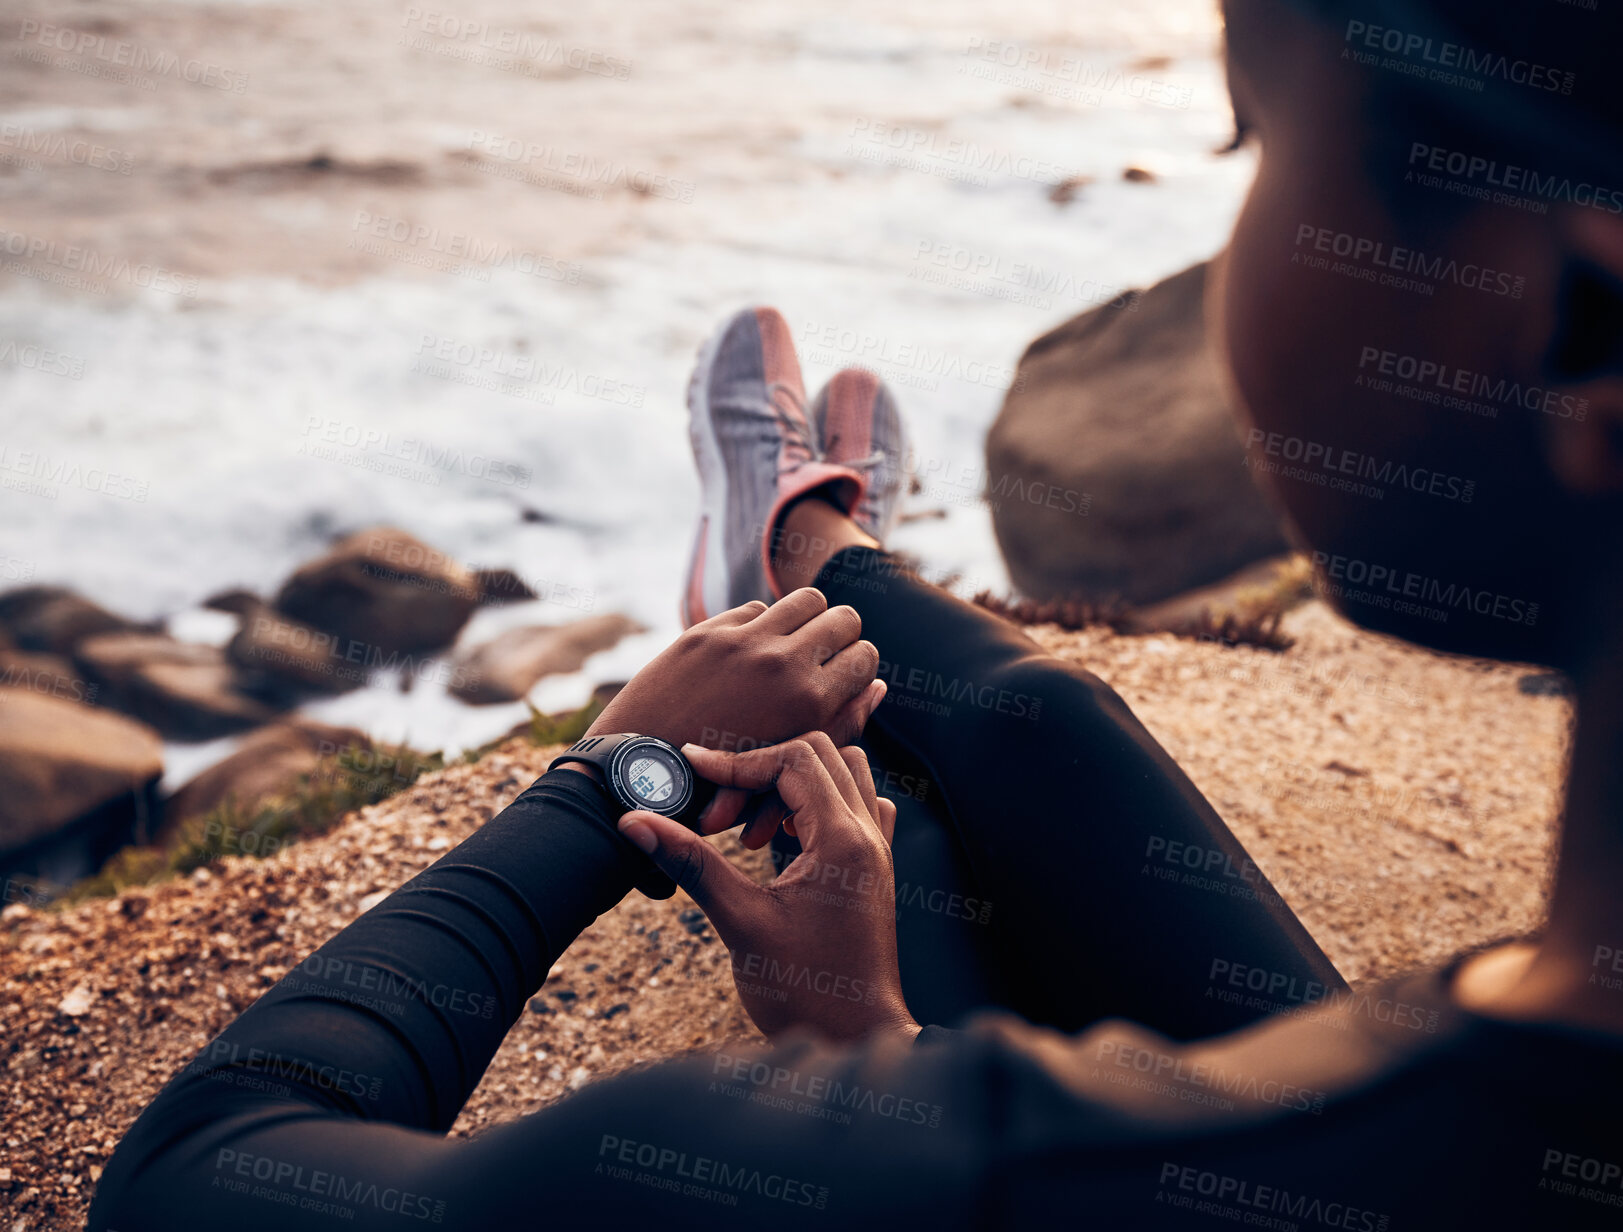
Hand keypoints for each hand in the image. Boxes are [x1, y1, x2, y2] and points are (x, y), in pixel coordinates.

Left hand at [584, 588, 880, 798]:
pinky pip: (755, 610)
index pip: (866, 656)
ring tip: (799, 642)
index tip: (848, 676)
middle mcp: (781, 662)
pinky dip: (762, 626)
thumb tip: (880, 686)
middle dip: (843, 636)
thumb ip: (843, 722)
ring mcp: (742, 642)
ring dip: (808, 620)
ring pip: (806, 599)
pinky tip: (752, 651)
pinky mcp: (707, 632)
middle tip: (830, 654)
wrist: (644, 776)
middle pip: (844, 618)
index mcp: (809, 702)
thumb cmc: (725, 786)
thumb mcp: (792, 761)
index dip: (860, 667)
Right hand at [617, 734, 919, 1044]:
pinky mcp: (872, 869)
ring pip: (840, 774)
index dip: (736, 763)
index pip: (793, 761)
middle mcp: (868, 835)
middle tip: (717, 820)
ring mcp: (876, 850)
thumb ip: (691, 862)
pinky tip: (778, 843)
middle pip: (818, 755)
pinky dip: (814, 805)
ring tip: (745, 835)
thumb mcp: (740, 922)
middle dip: (758, 774)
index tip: (693, 771)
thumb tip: (636, 823)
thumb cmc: (805, 992)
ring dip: (788, 786)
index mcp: (843, 840)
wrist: (856, 1038)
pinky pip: (854, 806)